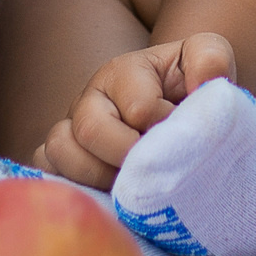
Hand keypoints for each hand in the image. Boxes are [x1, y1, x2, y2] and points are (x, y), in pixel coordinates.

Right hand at [37, 33, 237, 188]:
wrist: (175, 108)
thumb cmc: (190, 87)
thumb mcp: (207, 59)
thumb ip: (210, 57)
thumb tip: (204, 83)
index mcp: (125, 72)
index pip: (139, 107)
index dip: (166, 131)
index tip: (186, 141)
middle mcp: (91, 98)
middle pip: (90, 128)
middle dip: (127, 155)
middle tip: (154, 173)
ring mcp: (72, 129)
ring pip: (60, 150)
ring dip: (96, 176)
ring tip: (130, 188)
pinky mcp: (61, 158)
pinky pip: (45, 170)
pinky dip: (68, 186)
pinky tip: (103, 198)